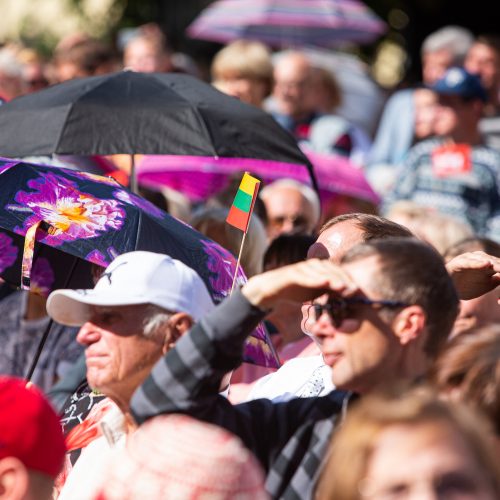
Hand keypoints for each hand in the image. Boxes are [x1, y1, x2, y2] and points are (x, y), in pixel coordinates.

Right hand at [242, 258, 357, 311]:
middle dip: (344, 280)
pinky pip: (305, 276)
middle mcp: (313, 264)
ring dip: (333, 279)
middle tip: (354, 290)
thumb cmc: (296, 291)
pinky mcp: (292, 273)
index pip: (337, 272)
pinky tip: (324, 283)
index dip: (348, 280)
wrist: (272, 290)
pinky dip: (315, 279)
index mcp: (320, 268)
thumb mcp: (315, 293)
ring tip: (343, 287)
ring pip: (320, 272)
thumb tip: (349, 297)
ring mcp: (302, 267)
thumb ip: (330, 292)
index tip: (358, 291)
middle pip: (332, 270)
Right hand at [446, 251, 499, 299]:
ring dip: (494, 262)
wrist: (446, 291)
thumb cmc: (467, 287)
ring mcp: (468, 260)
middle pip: (494, 261)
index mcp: (487, 264)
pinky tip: (487, 264)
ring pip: (483, 259)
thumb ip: (498, 280)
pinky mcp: (457, 263)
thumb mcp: (487, 285)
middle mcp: (478, 259)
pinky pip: (468, 262)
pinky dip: (477, 263)